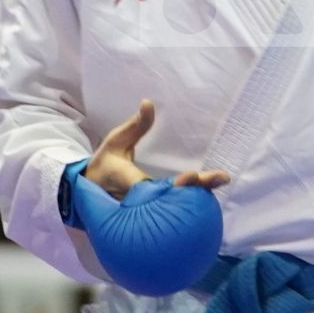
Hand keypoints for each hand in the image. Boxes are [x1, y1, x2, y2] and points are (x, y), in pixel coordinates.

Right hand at [87, 100, 229, 198]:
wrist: (92, 190)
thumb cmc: (105, 163)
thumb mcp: (116, 141)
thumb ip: (135, 126)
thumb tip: (148, 103)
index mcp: (131, 183)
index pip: (153, 187)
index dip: (174, 186)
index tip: (192, 176)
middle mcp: (142, 200)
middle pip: (173, 199)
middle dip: (198, 189)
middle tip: (221, 177)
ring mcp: (149, 209)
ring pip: (176, 206)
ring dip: (200, 195)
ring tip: (221, 180)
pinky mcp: (155, 210)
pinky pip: (175, 206)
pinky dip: (193, 199)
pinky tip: (211, 190)